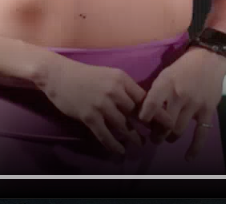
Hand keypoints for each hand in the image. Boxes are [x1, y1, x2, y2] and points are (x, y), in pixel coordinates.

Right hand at [37, 56, 151, 155]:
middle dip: (146, 128)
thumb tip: (141, 104)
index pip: (145, 98)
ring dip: (133, 139)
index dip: (157, 113)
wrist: (58, 75)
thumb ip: (124, 88)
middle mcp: (114, 91)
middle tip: (154, 138)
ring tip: (139, 145)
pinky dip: (114, 146)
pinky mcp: (89, 116)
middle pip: (136, 114)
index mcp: (121, 79)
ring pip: (123, 127)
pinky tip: (120, 152)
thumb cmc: (84, 75)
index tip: (167, 124)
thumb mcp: (109, 75)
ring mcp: (101, 104)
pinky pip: (106, 135)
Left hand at [135, 46, 225, 159]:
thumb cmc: (182, 68)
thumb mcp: (164, 74)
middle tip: (153, 136)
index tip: (142, 122)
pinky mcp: (207, 110)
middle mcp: (179, 95)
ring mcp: (194, 104)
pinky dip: (195, 147)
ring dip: (170, 137)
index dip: (144, 117)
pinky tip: (188, 156)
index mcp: (166, 84)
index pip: (151, 105)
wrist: (209, 59)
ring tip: (167, 137)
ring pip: (178, 130)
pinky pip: (201, 133)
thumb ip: (155, 93)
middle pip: (164, 122)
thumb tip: (144, 113)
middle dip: (156, 133)